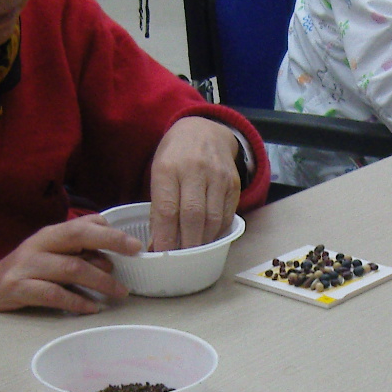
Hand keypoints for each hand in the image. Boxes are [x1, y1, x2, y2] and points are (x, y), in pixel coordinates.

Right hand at [0, 217, 138, 338]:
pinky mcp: (18, 290)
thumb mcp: (49, 254)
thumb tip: (112, 248)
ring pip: (70, 269)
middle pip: (78, 237)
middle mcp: (38, 245)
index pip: (82, 225)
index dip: (110, 232)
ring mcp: (26, 267)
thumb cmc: (24, 274)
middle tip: (134, 256)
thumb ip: (76, 249)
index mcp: (48, 235)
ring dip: (100, 281)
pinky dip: (76, 302)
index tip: (136, 244)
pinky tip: (92, 308)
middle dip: (110, 243)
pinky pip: (53, 295)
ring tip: (119, 292)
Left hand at [148, 116, 241, 251]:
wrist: (205, 130)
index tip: (161, 255)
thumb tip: (157, 246)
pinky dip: (216, 232)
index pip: (167, 209)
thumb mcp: (158, 173)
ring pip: (212, 219)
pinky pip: (226, 215)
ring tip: (193, 252)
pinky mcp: (234, 184)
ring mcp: (218, 176)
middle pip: (192, 216)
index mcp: (168, 168)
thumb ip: (159, 207)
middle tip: (179, 261)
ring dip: (203, 241)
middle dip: (186, 244)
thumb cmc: (175, 156)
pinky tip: (208, 238)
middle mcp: (195, 170)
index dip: (165, 236)